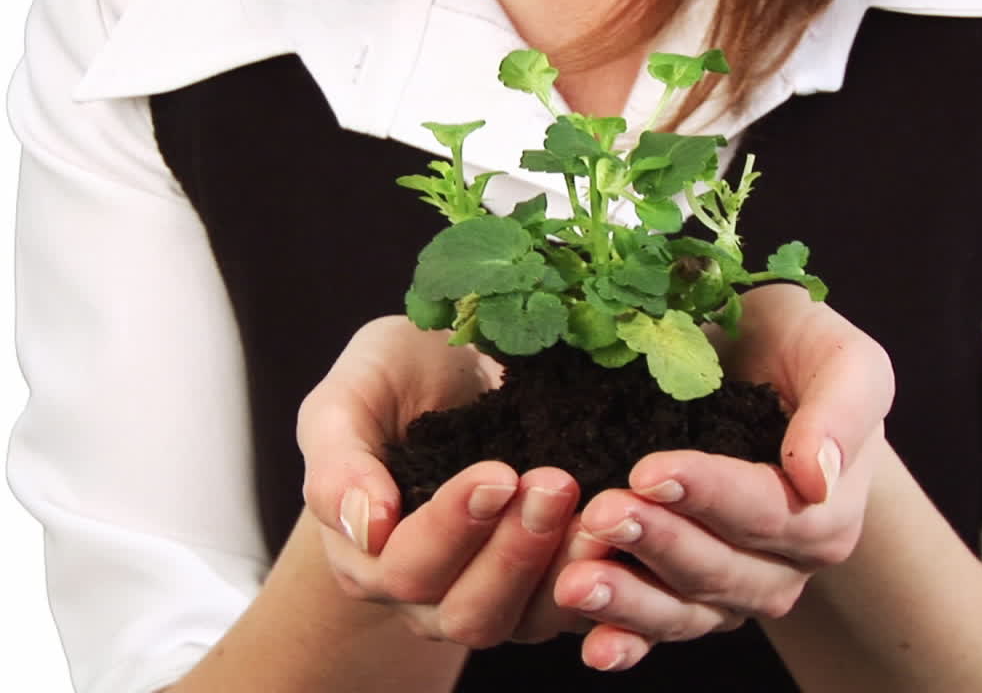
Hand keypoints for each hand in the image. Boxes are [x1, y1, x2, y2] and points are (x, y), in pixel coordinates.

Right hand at [296, 316, 611, 646]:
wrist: (452, 373)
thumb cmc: (393, 381)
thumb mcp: (347, 398)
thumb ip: (338, 461)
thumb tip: (368, 527)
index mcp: (369, 558)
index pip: (408, 567)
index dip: (453, 528)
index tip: (498, 473)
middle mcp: (426, 597)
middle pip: (470, 610)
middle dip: (516, 551)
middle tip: (555, 483)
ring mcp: (490, 599)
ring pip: (527, 621)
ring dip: (563, 568)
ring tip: (597, 511)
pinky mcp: (545, 590)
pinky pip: (578, 607)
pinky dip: (604, 577)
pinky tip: (629, 530)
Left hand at [554, 284, 894, 669]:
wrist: (754, 359)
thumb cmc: (798, 350)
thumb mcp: (843, 358)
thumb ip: (844, 410)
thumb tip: (819, 477)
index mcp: (826, 515)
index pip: (766, 513)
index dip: (709, 495)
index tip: (650, 470)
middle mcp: (783, 566)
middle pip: (719, 569)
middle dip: (659, 543)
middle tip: (602, 511)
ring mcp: (731, 590)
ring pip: (685, 612)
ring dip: (630, 602)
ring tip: (576, 583)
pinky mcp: (685, 598)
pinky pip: (658, 630)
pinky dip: (626, 640)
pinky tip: (592, 646)